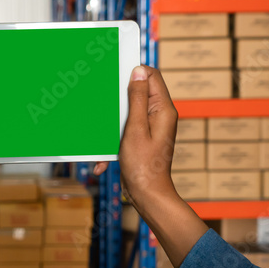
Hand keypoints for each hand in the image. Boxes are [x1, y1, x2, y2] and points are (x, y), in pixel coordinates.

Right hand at [97, 66, 206, 267]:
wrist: (147, 195)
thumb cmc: (143, 166)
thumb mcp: (135, 129)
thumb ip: (137, 99)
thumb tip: (139, 72)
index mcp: (163, 110)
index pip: (152, 76)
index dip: (134, 72)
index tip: (115, 75)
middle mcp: (160, 116)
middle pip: (138, 93)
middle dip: (118, 101)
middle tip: (105, 106)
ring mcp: (151, 128)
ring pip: (128, 113)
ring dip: (113, 125)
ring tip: (106, 138)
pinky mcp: (142, 139)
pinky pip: (125, 130)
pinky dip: (114, 142)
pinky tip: (105, 160)